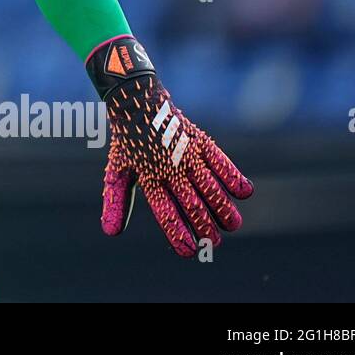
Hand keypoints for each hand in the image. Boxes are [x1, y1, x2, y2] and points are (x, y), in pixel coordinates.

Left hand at [87, 36, 253, 257]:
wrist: (137, 103)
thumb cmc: (129, 143)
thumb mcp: (118, 171)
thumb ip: (117, 202)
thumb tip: (110, 233)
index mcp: (148, 176)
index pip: (165, 211)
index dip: (177, 233)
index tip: (188, 251)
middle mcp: (169, 167)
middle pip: (192, 204)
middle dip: (205, 228)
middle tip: (213, 242)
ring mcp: (186, 153)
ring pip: (210, 188)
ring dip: (224, 209)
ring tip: (231, 225)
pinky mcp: (200, 141)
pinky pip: (221, 162)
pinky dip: (233, 177)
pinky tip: (243, 193)